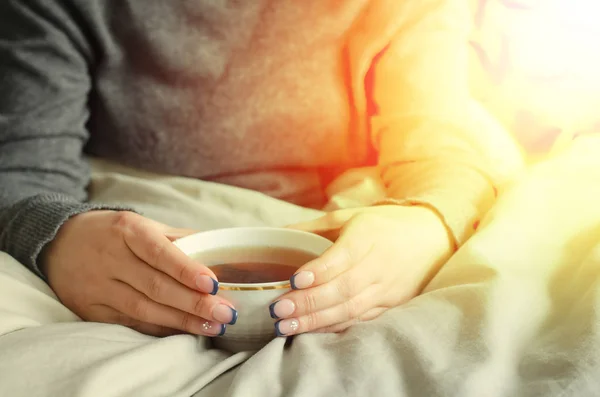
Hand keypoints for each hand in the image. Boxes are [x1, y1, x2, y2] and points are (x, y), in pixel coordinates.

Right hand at [43, 211, 237, 336]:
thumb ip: (179, 237)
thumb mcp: (142, 224)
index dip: (187, 270)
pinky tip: (184, 331)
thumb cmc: (113, 232)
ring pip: (144, 309)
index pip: (159, 252)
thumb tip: (219, 249)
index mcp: (127, 230)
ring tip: (214, 326)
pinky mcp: (90, 309)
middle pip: (156, 286)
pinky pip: (130, 323)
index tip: (213, 284)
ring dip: (182, 321)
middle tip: (227, 313)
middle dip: (194, 303)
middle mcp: (110, 258)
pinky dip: (160, 329)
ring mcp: (98, 287)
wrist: (58, 242)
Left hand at [269, 205, 452, 334]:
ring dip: (316, 321)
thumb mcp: (350, 216)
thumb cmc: (383, 224)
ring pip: (350, 309)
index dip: (318, 271)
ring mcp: (388, 288)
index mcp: (368, 236)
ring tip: (285, 327)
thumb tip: (278, 234)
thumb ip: (315, 227)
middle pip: (343, 289)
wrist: (432, 237)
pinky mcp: (393, 304)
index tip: (292, 280)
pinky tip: (311, 331)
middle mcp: (379, 264)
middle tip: (278, 310)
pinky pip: (361, 319)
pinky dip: (335, 326)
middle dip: (308, 303)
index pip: (342, 257)